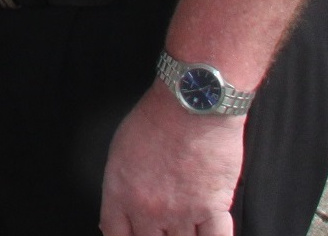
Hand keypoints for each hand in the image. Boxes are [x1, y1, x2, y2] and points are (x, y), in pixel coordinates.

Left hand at [99, 87, 243, 235]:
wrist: (192, 104)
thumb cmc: (157, 117)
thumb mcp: (120, 150)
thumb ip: (119, 186)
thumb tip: (120, 210)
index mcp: (121, 193)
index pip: (115, 235)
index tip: (133, 233)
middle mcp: (149, 209)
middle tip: (160, 228)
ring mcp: (182, 213)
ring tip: (181, 229)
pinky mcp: (212, 209)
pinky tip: (206, 234)